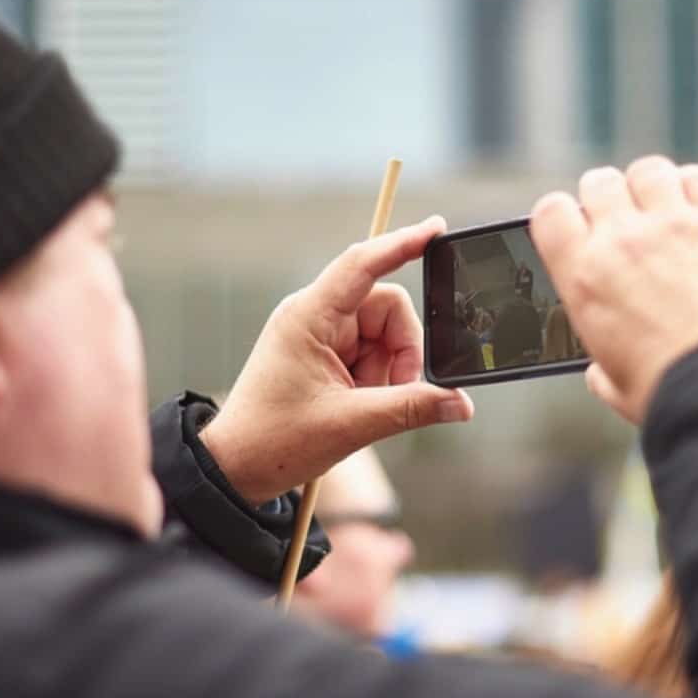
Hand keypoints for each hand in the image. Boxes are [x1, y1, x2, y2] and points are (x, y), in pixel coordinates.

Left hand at [202, 217, 473, 503]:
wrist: (237, 468)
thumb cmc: (275, 441)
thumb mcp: (352, 425)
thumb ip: (411, 408)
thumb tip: (460, 404)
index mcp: (308, 317)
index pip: (362, 264)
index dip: (402, 244)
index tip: (436, 229)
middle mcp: (314, 316)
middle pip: (388, 309)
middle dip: (403, 352)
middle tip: (396, 393)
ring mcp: (320, 335)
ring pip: (385, 334)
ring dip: (390, 371)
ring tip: (368, 407)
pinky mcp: (326, 354)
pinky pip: (372, 353)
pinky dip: (379, 379)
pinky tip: (362, 405)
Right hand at [530, 157, 697, 423]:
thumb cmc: (675, 391)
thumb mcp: (616, 385)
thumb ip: (600, 367)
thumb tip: (600, 373)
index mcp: (584, 278)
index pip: (550, 212)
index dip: (560, 217)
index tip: (575, 227)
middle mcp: (623, 241)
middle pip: (599, 182)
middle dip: (606, 198)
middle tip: (621, 222)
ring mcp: (674, 225)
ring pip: (647, 170)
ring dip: (649, 186)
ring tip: (661, 211)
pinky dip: (693, 188)